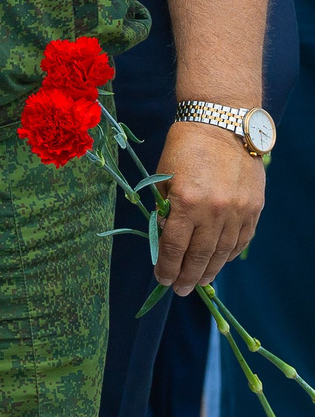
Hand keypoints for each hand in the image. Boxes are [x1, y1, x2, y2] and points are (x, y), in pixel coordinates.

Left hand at [154, 119, 266, 294]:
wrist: (221, 126)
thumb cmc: (184, 148)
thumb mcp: (164, 179)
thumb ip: (165, 210)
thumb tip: (165, 240)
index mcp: (185, 203)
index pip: (174, 247)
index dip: (167, 267)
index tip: (162, 280)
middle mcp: (213, 211)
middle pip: (200, 255)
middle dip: (188, 277)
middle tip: (180, 290)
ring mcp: (237, 211)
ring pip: (223, 252)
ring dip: (210, 270)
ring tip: (200, 282)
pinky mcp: (254, 208)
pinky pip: (241, 240)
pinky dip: (229, 254)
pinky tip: (220, 262)